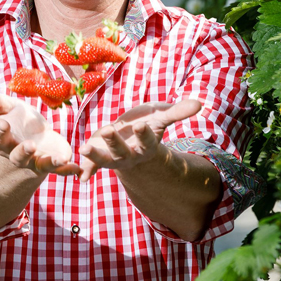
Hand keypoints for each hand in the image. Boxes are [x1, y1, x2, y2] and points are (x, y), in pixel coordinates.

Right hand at [0, 79, 80, 176]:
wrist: (34, 137)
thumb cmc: (17, 121)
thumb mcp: (6, 107)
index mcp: (5, 139)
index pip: (0, 136)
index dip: (0, 131)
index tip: (2, 123)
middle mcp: (18, 154)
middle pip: (17, 156)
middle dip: (23, 151)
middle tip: (30, 145)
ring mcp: (35, 160)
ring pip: (40, 164)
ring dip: (49, 162)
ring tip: (58, 159)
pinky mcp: (51, 163)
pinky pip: (59, 169)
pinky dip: (67, 169)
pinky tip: (76, 167)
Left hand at [79, 99, 201, 181]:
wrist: (133, 138)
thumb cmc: (149, 124)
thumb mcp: (162, 116)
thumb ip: (178, 112)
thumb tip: (200, 104)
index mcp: (146, 145)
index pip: (146, 140)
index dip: (144, 134)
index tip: (140, 125)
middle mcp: (130, 155)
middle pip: (123, 151)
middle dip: (115, 142)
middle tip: (107, 130)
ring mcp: (115, 158)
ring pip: (105, 159)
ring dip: (95, 155)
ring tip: (84, 148)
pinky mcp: (101, 157)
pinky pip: (93, 166)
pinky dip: (86, 171)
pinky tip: (81, 177)